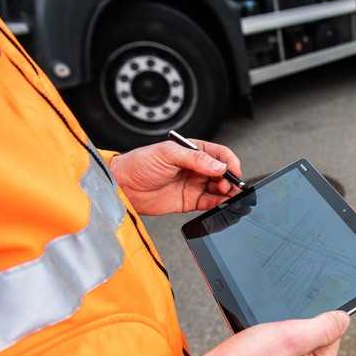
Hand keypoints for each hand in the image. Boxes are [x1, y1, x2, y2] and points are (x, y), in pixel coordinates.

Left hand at [109, 139, 242, 214]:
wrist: (122, 186)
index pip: (220, 154)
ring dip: (227, 193)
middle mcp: (196, 168)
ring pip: (219, 189)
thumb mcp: (168, 154)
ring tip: (226, 195)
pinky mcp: (189, 201)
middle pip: (223, 173)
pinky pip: (209, 203)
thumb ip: (196, 159)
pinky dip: (218, 204)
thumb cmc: (139, 164)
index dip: (230, 162)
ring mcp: (193, 185)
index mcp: (193, 151)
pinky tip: (220, 204)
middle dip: (230, 179)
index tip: (233, 171)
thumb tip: (219, 165)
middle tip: (227, 185)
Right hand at [176, 311, 349, 355]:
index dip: (311, 320)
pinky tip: (249, 353)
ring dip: (275, 337)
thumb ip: (324, 327)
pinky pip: (273, 354)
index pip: (332, 332)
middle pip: (310, 337)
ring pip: (289, 344)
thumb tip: (344, 318)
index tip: (293, 321)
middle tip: (271, 335)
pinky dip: (262, 347)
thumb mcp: (291, 337)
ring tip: (257, 345)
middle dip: (291, 329)